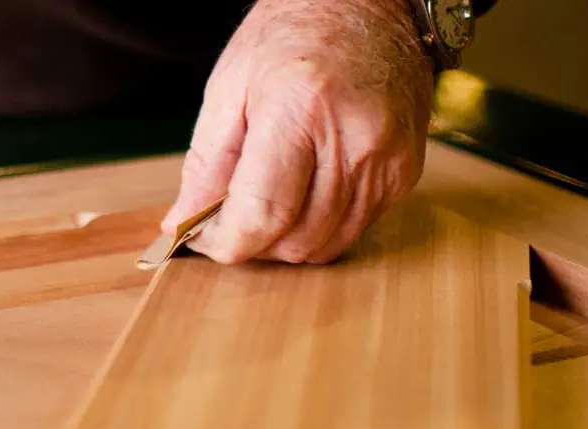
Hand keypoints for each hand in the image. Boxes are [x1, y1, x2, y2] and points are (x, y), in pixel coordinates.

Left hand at [161, 0, 433, 263]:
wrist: (369, 6)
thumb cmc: (291, 36)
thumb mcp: (229, 86)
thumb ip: (205, 164)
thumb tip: (183, 223)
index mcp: (301, 108)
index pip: (263, 213)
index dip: (228, 243)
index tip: (205, 240)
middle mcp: (354, 140)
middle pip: (294, 239)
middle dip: (253, 244)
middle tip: (231, 220)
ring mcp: (387, 161)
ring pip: (324, 246)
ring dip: (285, 243)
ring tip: (266, 208)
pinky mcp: (403, 174)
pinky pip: (352, 231)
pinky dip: (318, 229)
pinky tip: (303, 196)